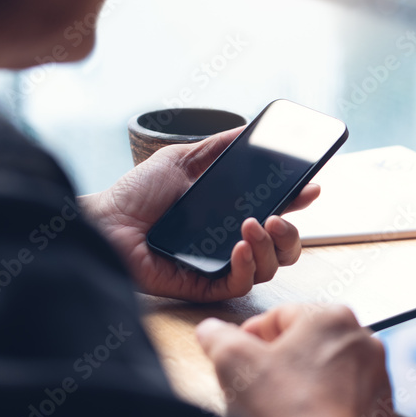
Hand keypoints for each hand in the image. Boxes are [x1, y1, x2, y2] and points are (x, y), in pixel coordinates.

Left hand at [81, 128, 319, 301]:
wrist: (103, 220)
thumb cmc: (136, 194)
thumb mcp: (182, 160)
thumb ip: (219, 147)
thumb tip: (251, 130)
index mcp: (231, 214)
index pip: (278, 212)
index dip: (298, 203)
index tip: (312, 186)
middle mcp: (232, 241)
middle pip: (284, 248)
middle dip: (292, 233)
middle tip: (279, 215)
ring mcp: (221, 265)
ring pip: (270, 267)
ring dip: (270, 246)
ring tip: (254, 225)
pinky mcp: (206, 286)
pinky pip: (241, 284)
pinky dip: (247, 266)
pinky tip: (239, 246)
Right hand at [196, 305, 396, 416]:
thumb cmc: (287, 412)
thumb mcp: (232, 361)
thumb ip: (218, 336)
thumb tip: (212, 332)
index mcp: (331, 317)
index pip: (281, 315)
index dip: (252, 336)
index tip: (240, 354)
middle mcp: (363, 342)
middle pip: (309, 343)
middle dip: (282, 360)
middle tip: (259, 384)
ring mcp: (377, 378)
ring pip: (331, 373)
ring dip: (306, 385)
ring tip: (282, 409)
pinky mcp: (381, 413)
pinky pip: (348, 404)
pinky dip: (329, 410)